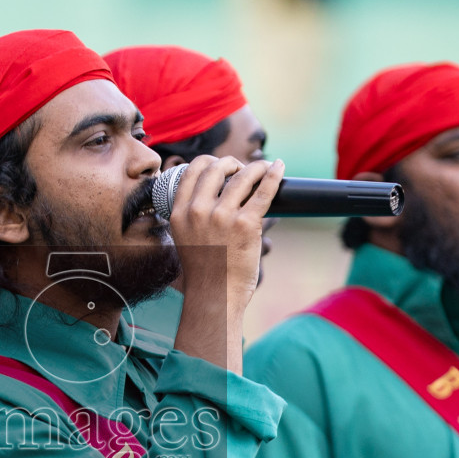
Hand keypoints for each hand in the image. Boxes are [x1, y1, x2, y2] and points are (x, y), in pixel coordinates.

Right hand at [167, 155, 282, 305]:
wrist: (215, 296)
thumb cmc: (205, 271)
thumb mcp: (185, 238)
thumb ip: (192, 216)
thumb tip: (215, 194)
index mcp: (180, 213)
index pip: (192, 170)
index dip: (209, 162)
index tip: (222, 167)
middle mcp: (198, 211)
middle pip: (216, 168)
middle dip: (232, 163)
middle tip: (243, 170)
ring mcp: (222, 217)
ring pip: (242, 176)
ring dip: (256, 167)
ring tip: (264, 168)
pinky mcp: (246, 224)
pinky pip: (263, 192)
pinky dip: (273, 175)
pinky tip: (279, 167)